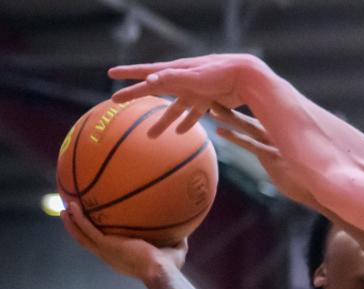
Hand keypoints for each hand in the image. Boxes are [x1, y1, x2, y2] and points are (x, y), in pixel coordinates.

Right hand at [60, 200, 186, 281]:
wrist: (161, 271)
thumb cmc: (169, 266)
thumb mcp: (175, 250)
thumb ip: (177, 239)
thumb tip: (186, 230)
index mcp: (122, 257)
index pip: (107, 246)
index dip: (100, 238)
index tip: (97, 227)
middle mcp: (110, 256)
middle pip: (88, 241)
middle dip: (79, 229)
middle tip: (72, 216)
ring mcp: (105, 251)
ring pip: (82, 236)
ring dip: (72, 223)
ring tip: (65, 209)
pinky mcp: (105, 245)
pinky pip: (87, 229)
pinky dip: (78, 218)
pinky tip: (72, 205)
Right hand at [108, 53, 267, 136]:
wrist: (247, 78)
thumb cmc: (222, 74)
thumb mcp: (194, 77)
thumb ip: (173, 79)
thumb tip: (149, 81)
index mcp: (176, 71)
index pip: (147, 72)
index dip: (128, 73)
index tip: (111, 73)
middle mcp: (182, 80)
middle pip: (154, 90)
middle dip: (135, 95)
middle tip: (115, 101)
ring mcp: (195, 91)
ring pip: (174, 109)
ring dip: (162, 122)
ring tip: (150, 136)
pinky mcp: (208, 100)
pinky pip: (194, 114)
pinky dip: (187, 123)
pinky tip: (180, 133)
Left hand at [209, 103, 319, 207]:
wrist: (318, 190)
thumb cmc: (303, 180)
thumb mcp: (292, 163)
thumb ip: (281, 153)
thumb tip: (275, 152)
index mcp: (280, 131)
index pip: (259, 113)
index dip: (242, 104)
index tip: (226, 95)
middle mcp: (277, 134)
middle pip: (249, 115)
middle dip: (231, 104)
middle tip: (211, 93)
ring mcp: (275, 144)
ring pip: (247, 126)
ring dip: (229, 117)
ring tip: (211, 110)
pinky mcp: (273, 157)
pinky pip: (250, 145)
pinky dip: (234, 137)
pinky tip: (219, 132)